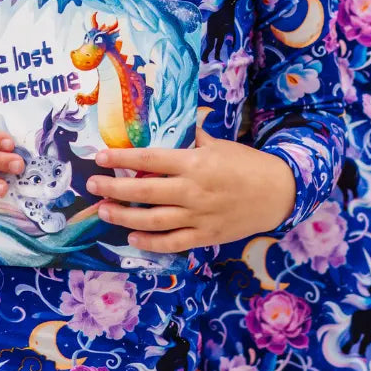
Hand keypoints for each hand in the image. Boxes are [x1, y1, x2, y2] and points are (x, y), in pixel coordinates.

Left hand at [86, 129, 296, 252]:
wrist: (278, 192)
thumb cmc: (245, 163)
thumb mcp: (217, 144)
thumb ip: (190, 138)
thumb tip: (166, 127)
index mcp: (194, 163)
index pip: (149, 159)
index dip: (121, 158)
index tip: (100, 157)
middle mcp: (193, 190)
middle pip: (144, 192)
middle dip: (113, 189)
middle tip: (92, 186)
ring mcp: (198, 216)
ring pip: (153, 220)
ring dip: (124, 217)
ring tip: (103, 210)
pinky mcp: (206, 236)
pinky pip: (172, 243)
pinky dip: (150, 242)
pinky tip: (132, 237)